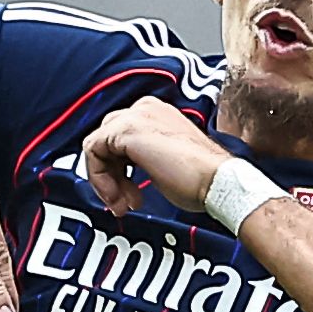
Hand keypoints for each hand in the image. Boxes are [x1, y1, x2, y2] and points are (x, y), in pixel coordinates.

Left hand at [79, 99, 229, 218]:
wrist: (220, 182)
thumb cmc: (202, 178)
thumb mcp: (163, 162)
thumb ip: (140, 157)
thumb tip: (117, 171)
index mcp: (156, 113)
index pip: (118, 137)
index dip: (117, 170)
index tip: (129, 194)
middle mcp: (144, 108)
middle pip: (106, 141)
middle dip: (111, 176)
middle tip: (124, 202)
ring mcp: (135, 116)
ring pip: (97, 147)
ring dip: (106, 181)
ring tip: (123, 204)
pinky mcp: (126, 129)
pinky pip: (92, 151)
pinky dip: (100, 179)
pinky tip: (119, 197)